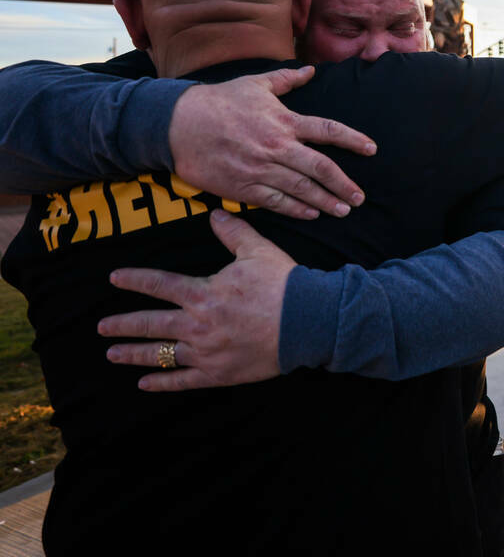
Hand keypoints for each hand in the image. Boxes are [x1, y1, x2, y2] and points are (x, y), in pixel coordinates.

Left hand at [99, 210, 294, 390]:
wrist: (307, 321)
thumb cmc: (282, 284)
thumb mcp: (257, 250)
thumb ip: (232, 232)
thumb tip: (214, 214)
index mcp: (203, 293)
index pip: (158, 284)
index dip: (134, 280)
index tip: (114, 279)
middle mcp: (197, 324)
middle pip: (149, 323)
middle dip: (122, 324)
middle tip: (102, 327)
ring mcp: (205, 352)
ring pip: (159, 354)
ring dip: (133, 354)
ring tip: (112, 353)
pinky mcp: (218, 373)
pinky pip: (182, 380)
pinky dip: (162, 382)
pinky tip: (144, 383)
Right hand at [169, 66, 376, 219]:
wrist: (176, 124)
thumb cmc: (218, 101)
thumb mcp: (254, 84)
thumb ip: (286, 80)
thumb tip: (310, 71)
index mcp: (284, 121)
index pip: (328, 130)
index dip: (353, 140)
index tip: (371, 149)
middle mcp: (277, 146)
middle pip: (321, 168)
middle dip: (344, 184)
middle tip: (359, 197)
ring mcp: (261, 169)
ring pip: (302, 190)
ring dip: (326, 202)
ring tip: (342, 210)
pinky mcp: (243, 187)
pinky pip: (277, 202)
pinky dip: (297, 210)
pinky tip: (312, 215)